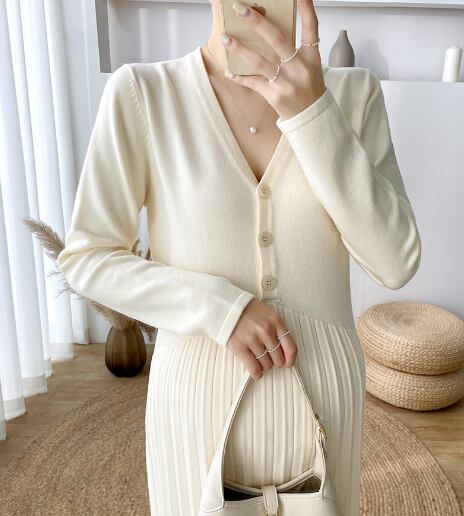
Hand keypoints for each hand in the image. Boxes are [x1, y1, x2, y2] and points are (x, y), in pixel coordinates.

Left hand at [220, 0, 325, 121]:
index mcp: (311, 56)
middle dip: (257, 22)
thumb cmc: (308, 87)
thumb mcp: (310, 65)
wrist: (310, 116)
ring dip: (239, 49)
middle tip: (239, 8)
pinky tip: (228, 72)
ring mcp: (286, 82)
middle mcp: (299, 67)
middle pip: (277, 39)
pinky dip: (240, 78)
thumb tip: (269, 30)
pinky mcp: (274, 95)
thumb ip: (296, 48)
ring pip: (260, 62)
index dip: (305, 8)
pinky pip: (253, 83)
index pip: (310, 27)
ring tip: (224, 38)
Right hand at [226, 298, 297, 379]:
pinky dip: (257, 373)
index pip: (291, 347)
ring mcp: (252, 339)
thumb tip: (284, 351)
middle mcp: (266, 330)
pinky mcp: (239, 347)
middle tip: (268, 358)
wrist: (223, 305)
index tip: (287, 363)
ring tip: (258, 360)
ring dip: (264, 366)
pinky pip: (254, 368)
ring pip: (266, 365)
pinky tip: (256, 372)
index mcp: (275, 321)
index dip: (290, 360)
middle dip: (274, 361)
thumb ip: (276, 328)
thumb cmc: (246, 310)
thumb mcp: (266, 313)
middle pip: (278, 359)